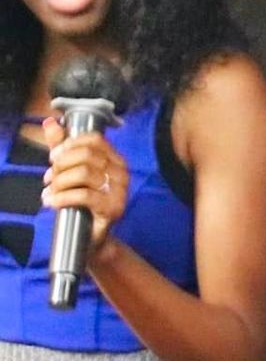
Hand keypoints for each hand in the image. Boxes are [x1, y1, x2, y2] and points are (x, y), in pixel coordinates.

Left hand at [41, 118, 128, 257]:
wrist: (91, 237)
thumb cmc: (82, 203)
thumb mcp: (70, 171)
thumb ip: (62, 147)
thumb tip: (50, 123)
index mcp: (114, 160)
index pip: (95, 140)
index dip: (70, 144)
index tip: (55, 156)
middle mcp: (121, 172)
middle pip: (87, 155)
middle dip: (61, 165)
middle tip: (49, 177)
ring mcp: (119, 190)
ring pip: (84, 173)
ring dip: (59, 182)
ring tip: (51, 191)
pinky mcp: (112, 208)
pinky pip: (84, 195)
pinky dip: (62, 197)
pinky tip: (52, 201)